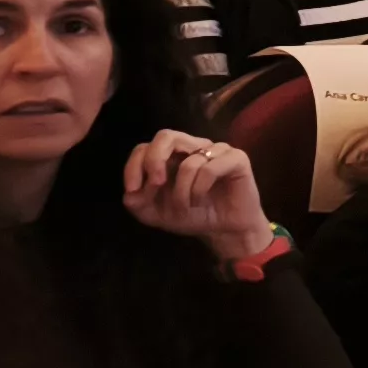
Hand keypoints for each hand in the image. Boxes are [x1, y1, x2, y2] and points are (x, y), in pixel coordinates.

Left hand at [122, 131, 271, 262]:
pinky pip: (210, 169)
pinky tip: (202, 199)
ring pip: (190, 162)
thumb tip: (130, 193)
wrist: (225, 231)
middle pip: (166, 136)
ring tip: (186, 206)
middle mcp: (193, 147)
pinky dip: (200, 189)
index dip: (133, 166)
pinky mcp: (237, 158)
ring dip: (182, 191)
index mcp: (171, 156)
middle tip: (157, 184)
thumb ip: (137, 203)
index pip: (145, 148)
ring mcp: (217, 150)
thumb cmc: (192, 216)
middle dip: (155, 161)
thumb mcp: (155, 214)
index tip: (132, 190)